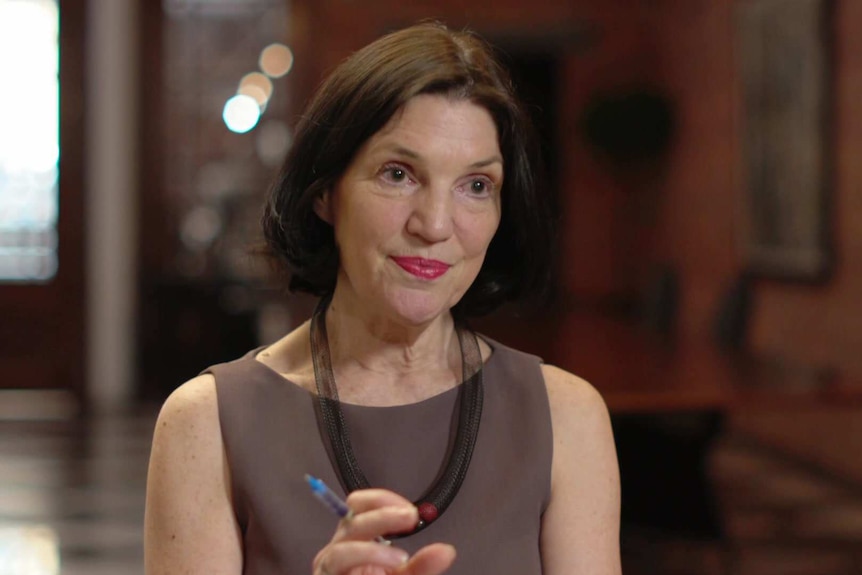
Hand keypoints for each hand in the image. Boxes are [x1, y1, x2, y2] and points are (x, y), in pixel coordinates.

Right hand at [312, 489, 455, 574]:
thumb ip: (423, 565)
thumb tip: (447, 551)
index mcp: (356, 539)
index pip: (359, 505)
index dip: (382, 501)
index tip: (410, 511)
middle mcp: (339, 550)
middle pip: (351, 520)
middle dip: (382, 516)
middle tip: (410, 518)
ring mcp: (329, 568)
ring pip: (341, 549)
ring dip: (372, 550)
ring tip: (400, 557)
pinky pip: (338, 566)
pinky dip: (366, 558)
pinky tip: (386, 565)